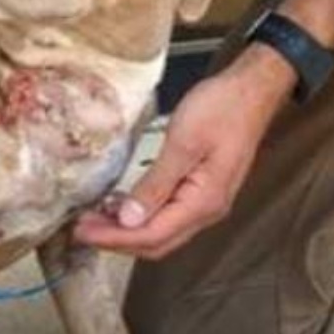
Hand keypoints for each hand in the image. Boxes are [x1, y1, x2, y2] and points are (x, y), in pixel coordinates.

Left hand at [73, 47, 294, 259]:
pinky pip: (168, 216)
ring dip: (127, 231)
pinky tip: (120, 204)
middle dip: (117, 241)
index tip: (82, 231)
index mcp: (203, 202)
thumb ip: (157, 184)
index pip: (152, 236)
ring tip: (94, 219)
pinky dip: (141, 216)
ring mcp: (206, 203)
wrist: (253, 90)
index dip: (114, 238)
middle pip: (157, 243)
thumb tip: (129, 219)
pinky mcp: (202, 191)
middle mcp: (207, 211)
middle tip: (80, 229)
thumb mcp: (183, 142)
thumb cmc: (222, 109)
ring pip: (162, 232)